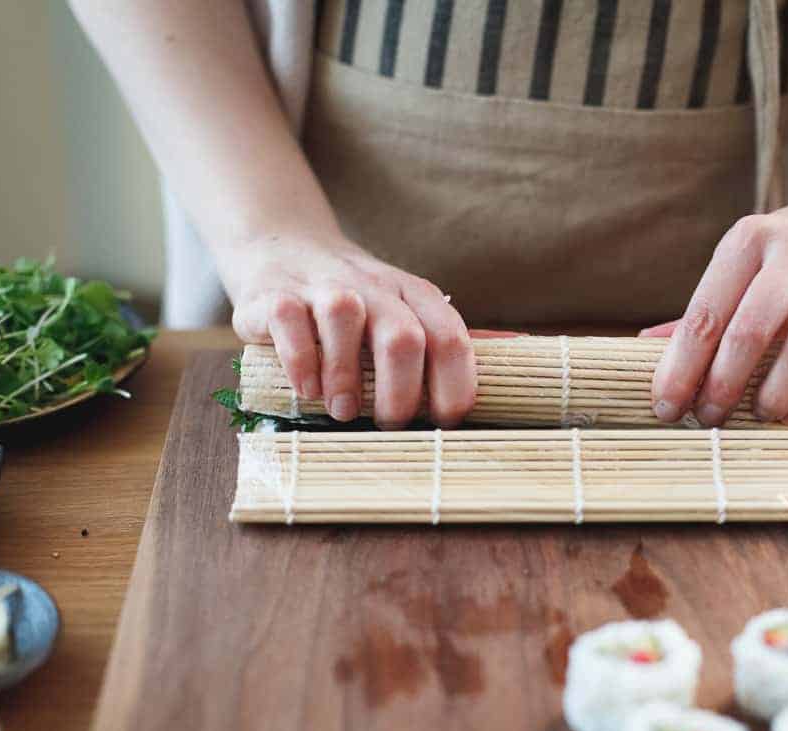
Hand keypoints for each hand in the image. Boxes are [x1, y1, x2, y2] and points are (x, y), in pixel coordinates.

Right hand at [224, 232, 476, 426]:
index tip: (443, 424)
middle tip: (390, 425)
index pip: (450, 339)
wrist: (284, 246)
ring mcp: (324, 287)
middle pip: (402, 337)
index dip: (454, 388)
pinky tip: (307, 389)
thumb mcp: (405, 309)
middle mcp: (374, 287)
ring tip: (344, 411)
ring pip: (345, 320)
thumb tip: (511, 358)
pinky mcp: (276, 295)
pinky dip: (300, 362)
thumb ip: (445, 339)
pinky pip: (290, 323)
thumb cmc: (357, 299)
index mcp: (414, 295)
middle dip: (402, 394)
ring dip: (346, 377)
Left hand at [646, 183, 787, 424]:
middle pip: (748, 331)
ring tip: (758, 416)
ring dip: (772, 395)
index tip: (665, 406)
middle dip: (721, 387)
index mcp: (750, 239)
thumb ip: (709, 304)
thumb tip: (646, 344)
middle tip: (708, 418)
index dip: (680, 367)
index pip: (705, 313)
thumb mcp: (752, 259)